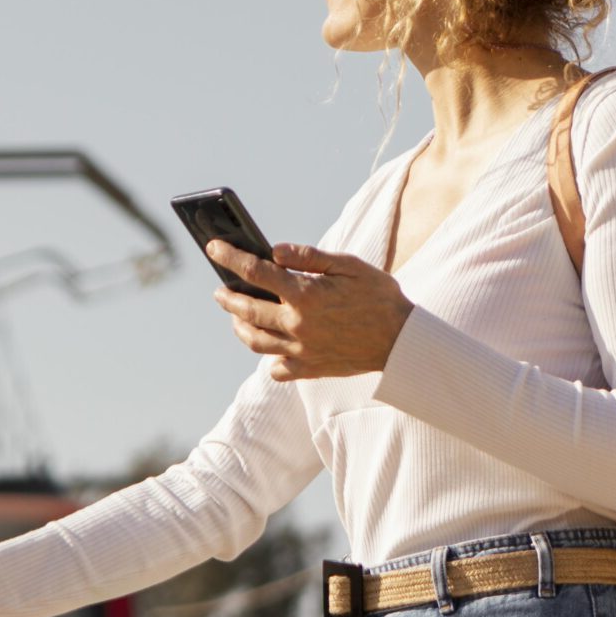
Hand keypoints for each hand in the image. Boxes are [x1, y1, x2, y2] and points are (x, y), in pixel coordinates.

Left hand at [207, 240, 412, 381]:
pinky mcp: (309, 368)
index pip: (256, 272)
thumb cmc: (379, 296)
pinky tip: (270, 349)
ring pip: (255, 341)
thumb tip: (274, 252)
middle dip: (228, 297)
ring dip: (240, 327)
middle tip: (220, 290)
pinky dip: (269, 359)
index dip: (230, 257)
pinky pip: (278, 368)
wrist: (402, 339)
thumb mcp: (349, 266)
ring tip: (236, 317)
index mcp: (305, 295)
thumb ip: (309, 257)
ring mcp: (300, 350)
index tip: (213, 248)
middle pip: (247, 311)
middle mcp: (296, 325)